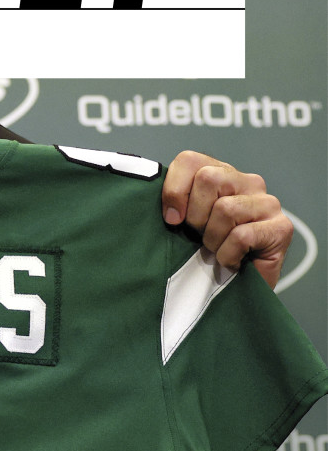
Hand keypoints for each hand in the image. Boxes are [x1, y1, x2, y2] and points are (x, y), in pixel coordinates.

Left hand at [162, 151, 292, 288]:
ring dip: (213, 239)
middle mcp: (248, 182)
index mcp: (221, 174)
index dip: (174, 190)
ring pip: (225, 209)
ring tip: (218, 250)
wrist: (233, 290)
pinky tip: (232, 261)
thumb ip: (174, 204)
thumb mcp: (182, 224)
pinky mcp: (281, 228)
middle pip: (208, 178)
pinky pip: (241, 236)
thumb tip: (168, 210)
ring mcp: (268, 203)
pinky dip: (228, 255)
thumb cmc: (205, 255)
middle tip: (200, 237)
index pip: (189, 160)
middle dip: (195, 216)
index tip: (172, 220)